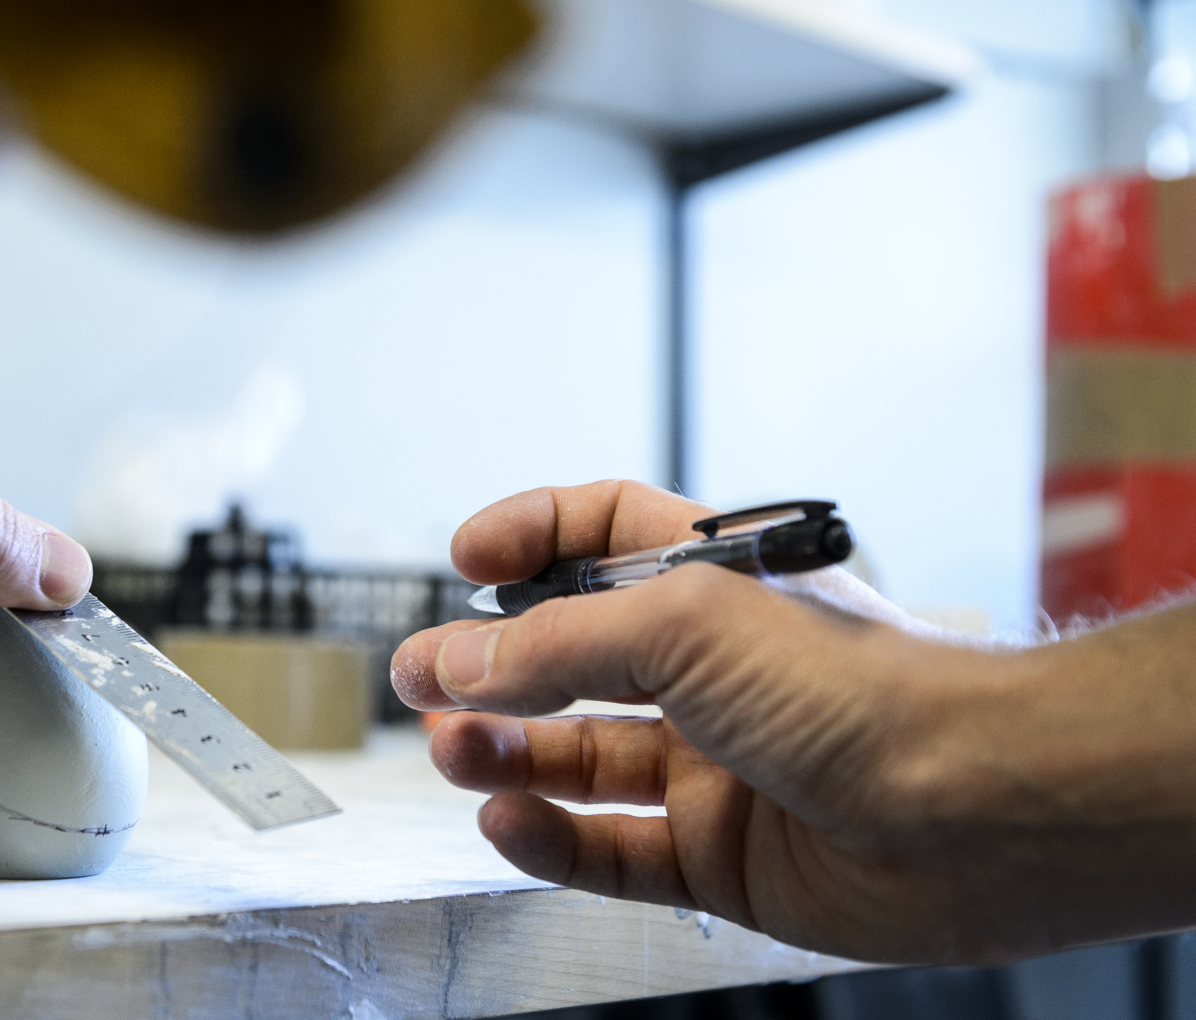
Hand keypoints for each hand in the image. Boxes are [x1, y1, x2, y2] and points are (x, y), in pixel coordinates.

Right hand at [392, 480, 1195, 963]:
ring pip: (580, 760)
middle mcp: (712, 674)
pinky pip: (611, 849)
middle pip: (573, 660)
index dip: (534, 536)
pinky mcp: (720, 857)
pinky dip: (551, 838)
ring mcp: (714, 768)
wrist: (975, 808)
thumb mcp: (682, 624)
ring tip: (453, 752)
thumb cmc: (861, 687)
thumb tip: (453, 658)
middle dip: (490, 667)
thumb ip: (554, 645)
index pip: (606, 535)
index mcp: (714, 587)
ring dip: (506, 753)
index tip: (468, 555)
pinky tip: (507, 821)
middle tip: (417, 679)